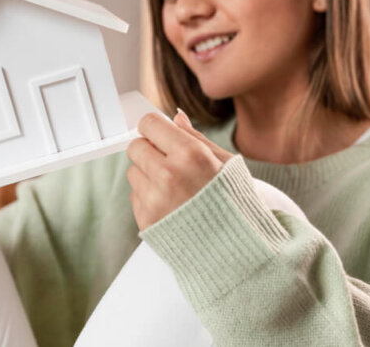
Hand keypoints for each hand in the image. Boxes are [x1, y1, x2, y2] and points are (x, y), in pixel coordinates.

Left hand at [126, 109, 233, 230]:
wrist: (235, 249)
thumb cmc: (236, 205)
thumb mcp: (226, 164)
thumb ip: (197, 138)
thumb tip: (176, 118)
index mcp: (190, 155)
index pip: (149, 124)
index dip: (155, 128)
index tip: (160, 133)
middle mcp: (168, 175)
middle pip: (135, 147)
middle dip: (150, 150)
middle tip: (169, 162)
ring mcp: (154, 200)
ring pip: (133, 172)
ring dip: (148, 175)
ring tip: (175, 188)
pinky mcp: (146, 220)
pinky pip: (135, 196)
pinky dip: (149, 198)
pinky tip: (172, 205)